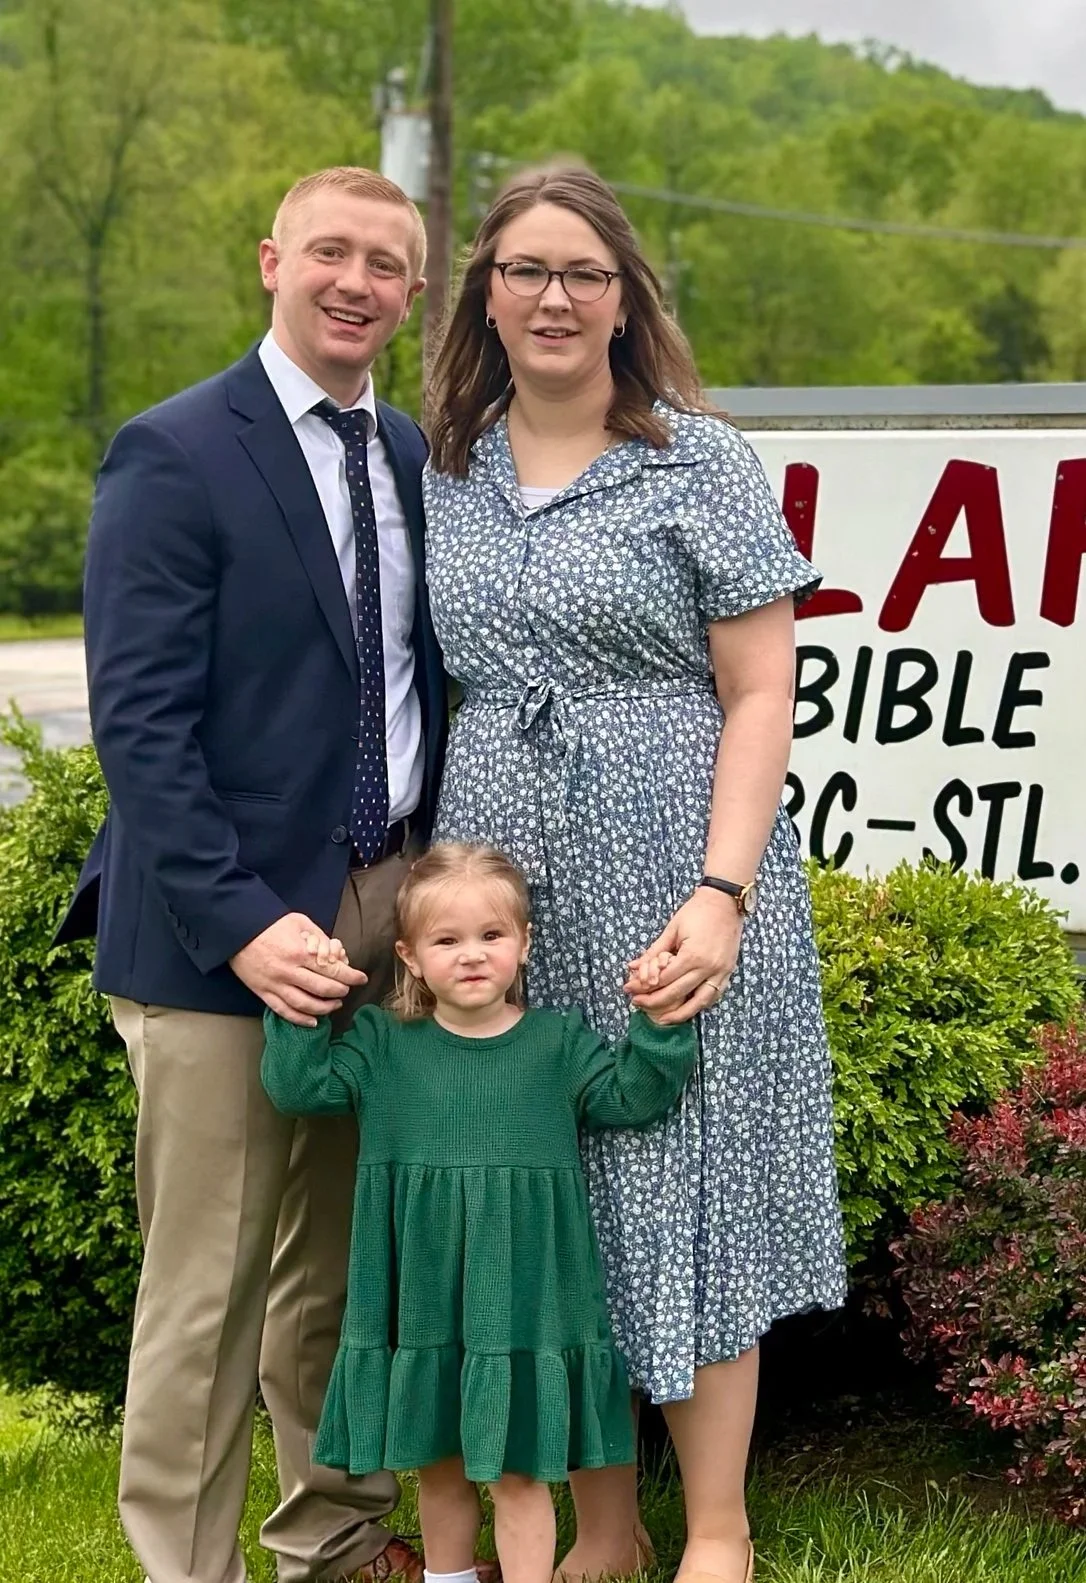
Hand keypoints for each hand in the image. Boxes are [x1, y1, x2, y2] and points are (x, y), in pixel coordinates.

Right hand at [230, 914, 366, 1025]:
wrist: (237, 930)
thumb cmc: (270, 923)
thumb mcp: (300, 922)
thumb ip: (320, 938)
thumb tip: (336, 955)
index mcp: (300, 952)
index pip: (332, 970)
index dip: (351, 976)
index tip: (361, 978)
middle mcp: (289, 972)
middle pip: (322, 989)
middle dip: (340, 991)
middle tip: (347, 990)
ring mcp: (275, 984)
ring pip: (305, 1004)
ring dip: (324, 1008)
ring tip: (335, 1005)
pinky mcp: (263, 992)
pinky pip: (284, 1011)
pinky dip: (300, 1019)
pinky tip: (313, 1022)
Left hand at [624, 889, 742, 1024]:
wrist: (725, 901)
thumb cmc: (697, 911)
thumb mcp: (672, 929)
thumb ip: (653, 951)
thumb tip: (632, 966)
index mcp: (692, 955)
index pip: (664, 979)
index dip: (643, 987)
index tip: (629, 989)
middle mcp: (708, 967)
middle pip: (677, 993)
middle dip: (654, 1001)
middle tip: (637, 1004)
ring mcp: (721, 972)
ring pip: (699, 1002)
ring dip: (679, 1014)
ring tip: (662, 1019)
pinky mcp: (728, 971)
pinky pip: (713, 995)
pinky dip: (700, 1004)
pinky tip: (687, 1009)